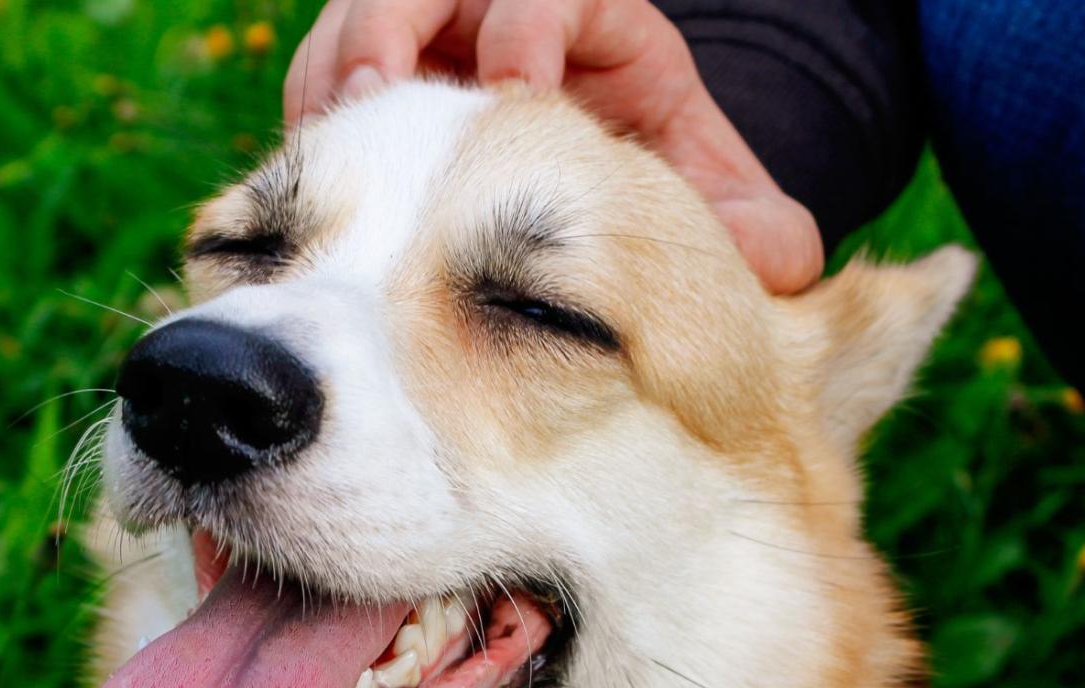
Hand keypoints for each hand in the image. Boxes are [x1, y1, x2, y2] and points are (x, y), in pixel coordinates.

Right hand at [283, 0, 823, 292]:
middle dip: (399, 21)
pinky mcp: (386, 88)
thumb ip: (750, 230)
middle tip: (374, 88)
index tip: (512, 86)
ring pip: (365, 13)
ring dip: (337, 64)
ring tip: (320, 129)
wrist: (599, 209)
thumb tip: (776, 265)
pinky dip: (312, 110)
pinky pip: (329, 74)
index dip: (531, 22)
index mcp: (603, 29)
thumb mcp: (714, 209)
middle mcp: (511, 21)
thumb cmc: (657, 200)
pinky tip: (307, 163)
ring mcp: (438, 48)